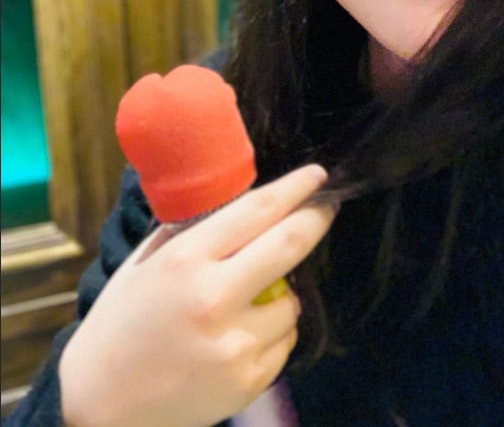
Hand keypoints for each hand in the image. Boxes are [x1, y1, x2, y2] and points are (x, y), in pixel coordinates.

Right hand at [59, 164, 334, 426]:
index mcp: (185, 260)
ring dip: (282, 294)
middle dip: (316, 219)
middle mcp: (213, 298)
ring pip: (291, 302)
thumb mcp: (145, 263)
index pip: (256, 211)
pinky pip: (285, 342)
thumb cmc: (122, 323)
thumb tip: (241, 200)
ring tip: (246, 304)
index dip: (295, 189)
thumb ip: (190, 230)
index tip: (318, 175)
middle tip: (327, 207)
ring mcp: (233, 343)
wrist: (100, 406)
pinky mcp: (246, 381)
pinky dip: (273, 334)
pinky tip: (238, 338)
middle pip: (290, 245)